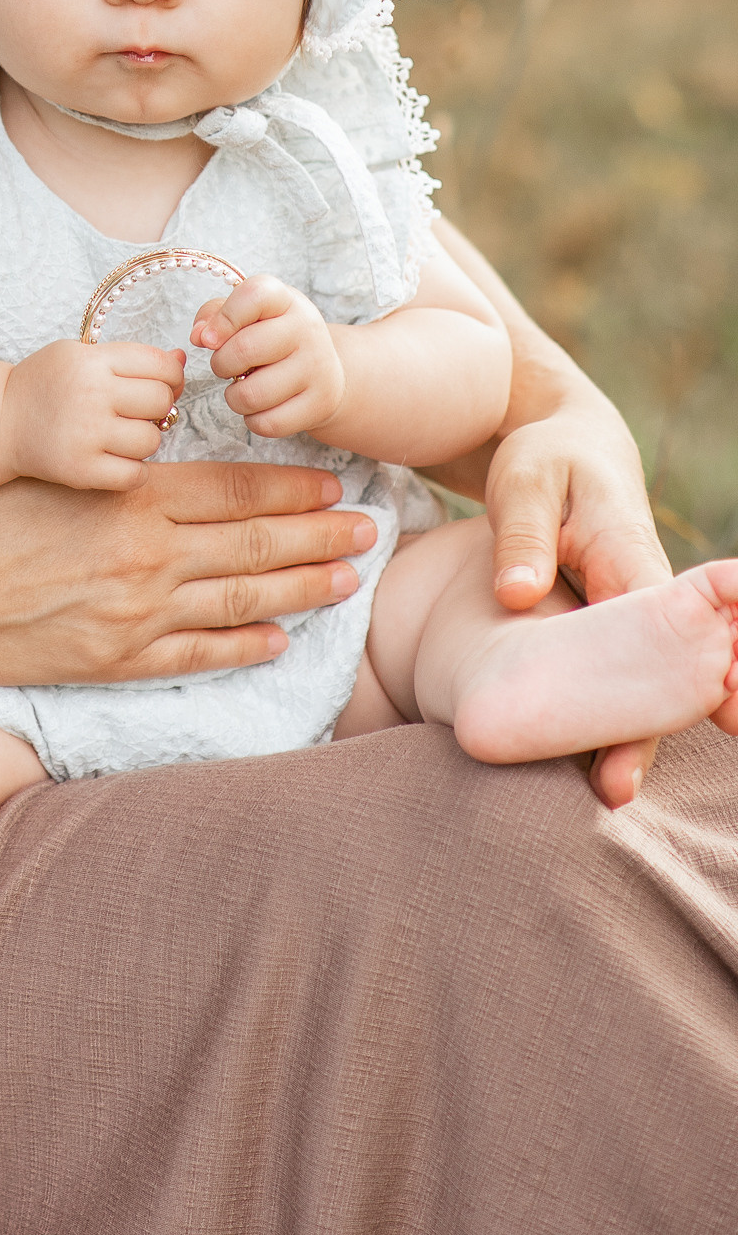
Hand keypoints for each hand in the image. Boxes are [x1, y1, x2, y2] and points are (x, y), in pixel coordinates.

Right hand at [0, 337, 182, 490]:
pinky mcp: (81, 470)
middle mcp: (90, 394)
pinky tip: (116, 460)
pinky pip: (135, 475)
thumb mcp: (81, 355)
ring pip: (151, 440)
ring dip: (144, 440)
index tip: (158, 385)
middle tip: (137, 412)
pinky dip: (133, 471)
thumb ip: (131, 358)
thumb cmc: (45, 384)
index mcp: (92, 361)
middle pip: (161, 400)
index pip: (161, 364)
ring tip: (121, 436)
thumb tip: (180, 360)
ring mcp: (85, 434)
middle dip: (157, 407)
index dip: (170, 376)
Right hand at [0, 458, 378, 688]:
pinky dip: (245, 647)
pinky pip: (198, 657)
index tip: (334, 481)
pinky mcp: (114, 662)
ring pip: (241, 599)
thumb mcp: (40, 470)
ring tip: (347, 580)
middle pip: (255, 542)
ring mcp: (133, 616)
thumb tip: (164, 450)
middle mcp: (143, 556)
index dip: (294, 486)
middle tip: (369, 528)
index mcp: (127, 496)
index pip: (236, 487)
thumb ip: (109, 462)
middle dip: (321, 536)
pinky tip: (280, 640)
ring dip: (302, 589)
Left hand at [192, 275, 345, 439]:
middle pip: (245, 349)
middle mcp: (306, 329)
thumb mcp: (248, 315)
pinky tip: (261, 406)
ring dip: (234, 396)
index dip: (224, 318)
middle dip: (220, 364)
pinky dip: (253, 419)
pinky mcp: (319, 404)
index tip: (208, 339)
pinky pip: (267, 423)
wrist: (325, 371)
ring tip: (243, 387)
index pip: (254, 296)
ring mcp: (316, 368)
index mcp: (285, 300)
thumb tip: (199, 336)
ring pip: (251, 394)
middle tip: (225, 366)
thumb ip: (215, 315)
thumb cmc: (273, 339)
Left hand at [485, 394, 698, 806]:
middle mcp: (639, 592)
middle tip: (620, 789)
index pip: (663, 626)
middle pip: (659, 672)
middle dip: (652, 729)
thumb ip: (523, 538)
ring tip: (606, 792)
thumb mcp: (526, 484)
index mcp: (629, 555)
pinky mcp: (608, 626)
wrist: (564, 442)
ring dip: (631, 731)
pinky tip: (583, 758)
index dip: (688, 677)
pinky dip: (608, 713)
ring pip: (638, 682)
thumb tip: (516, 595)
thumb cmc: (545, 458)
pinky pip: (613, 675)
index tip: (717, 719)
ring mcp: (627, 615)